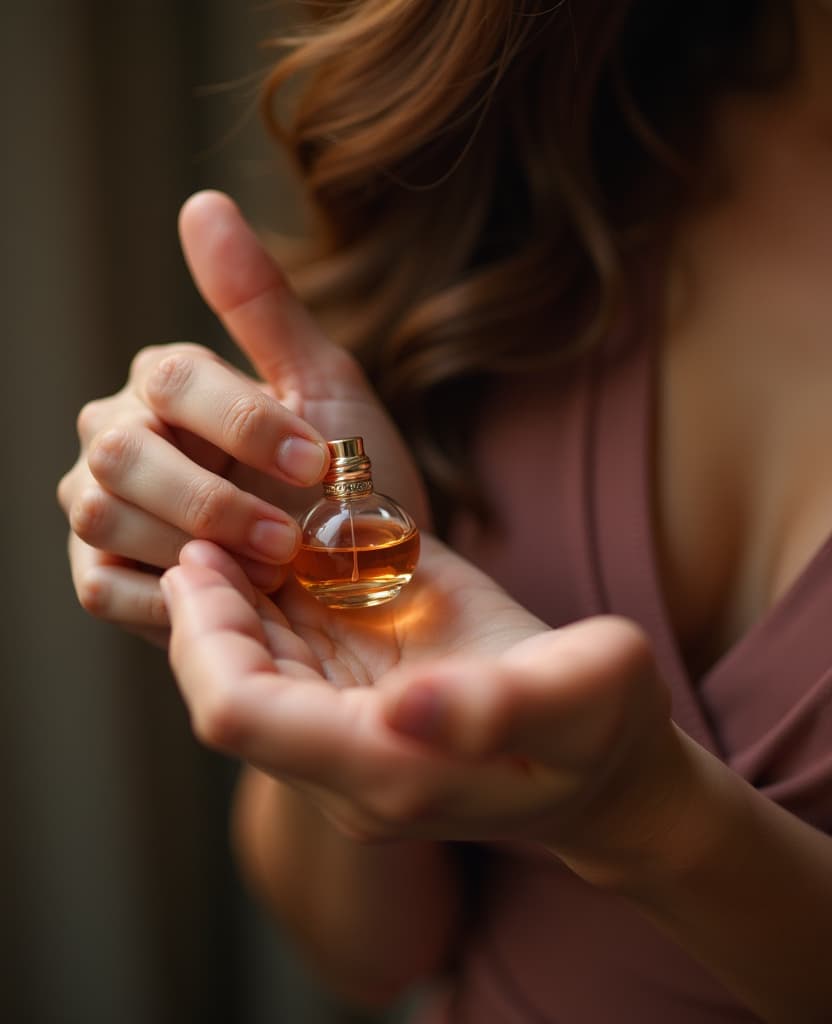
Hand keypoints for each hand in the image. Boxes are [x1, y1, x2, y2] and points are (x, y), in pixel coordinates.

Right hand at [57, 191, 428, 644]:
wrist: (362, 575)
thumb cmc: (348, 476)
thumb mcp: (325, 385)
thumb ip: (261, 304)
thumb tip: (202, 201)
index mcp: (169, 384)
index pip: (174, 382)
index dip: (246, 424)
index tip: (318, 464)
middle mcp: (122, 437)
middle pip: (121, 452)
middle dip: (213, 501)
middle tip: (289, 541)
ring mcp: (104, 508)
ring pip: (99, 513)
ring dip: (191, 547)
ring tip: (270, 573)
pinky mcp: (105, 577)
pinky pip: (100, 584)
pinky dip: (163, 596)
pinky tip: (228, 597)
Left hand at [161, 538, 684, 871]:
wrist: (607, 764)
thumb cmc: (605, 723)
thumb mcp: (585, 695)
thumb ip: (500, 707)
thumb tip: (400, 711)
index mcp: (389, 773)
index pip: (239, 713)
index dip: (202, 634)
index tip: (204, 551)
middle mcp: (347, 778)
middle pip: (224, 697)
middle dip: (202, 614)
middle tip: (208, 529)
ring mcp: (345, 758)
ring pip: (242, 685)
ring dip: (225, 612)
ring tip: (231, 537)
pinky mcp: (353, 730)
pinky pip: (279, 677)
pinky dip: (262, 619)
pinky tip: (275, 566)